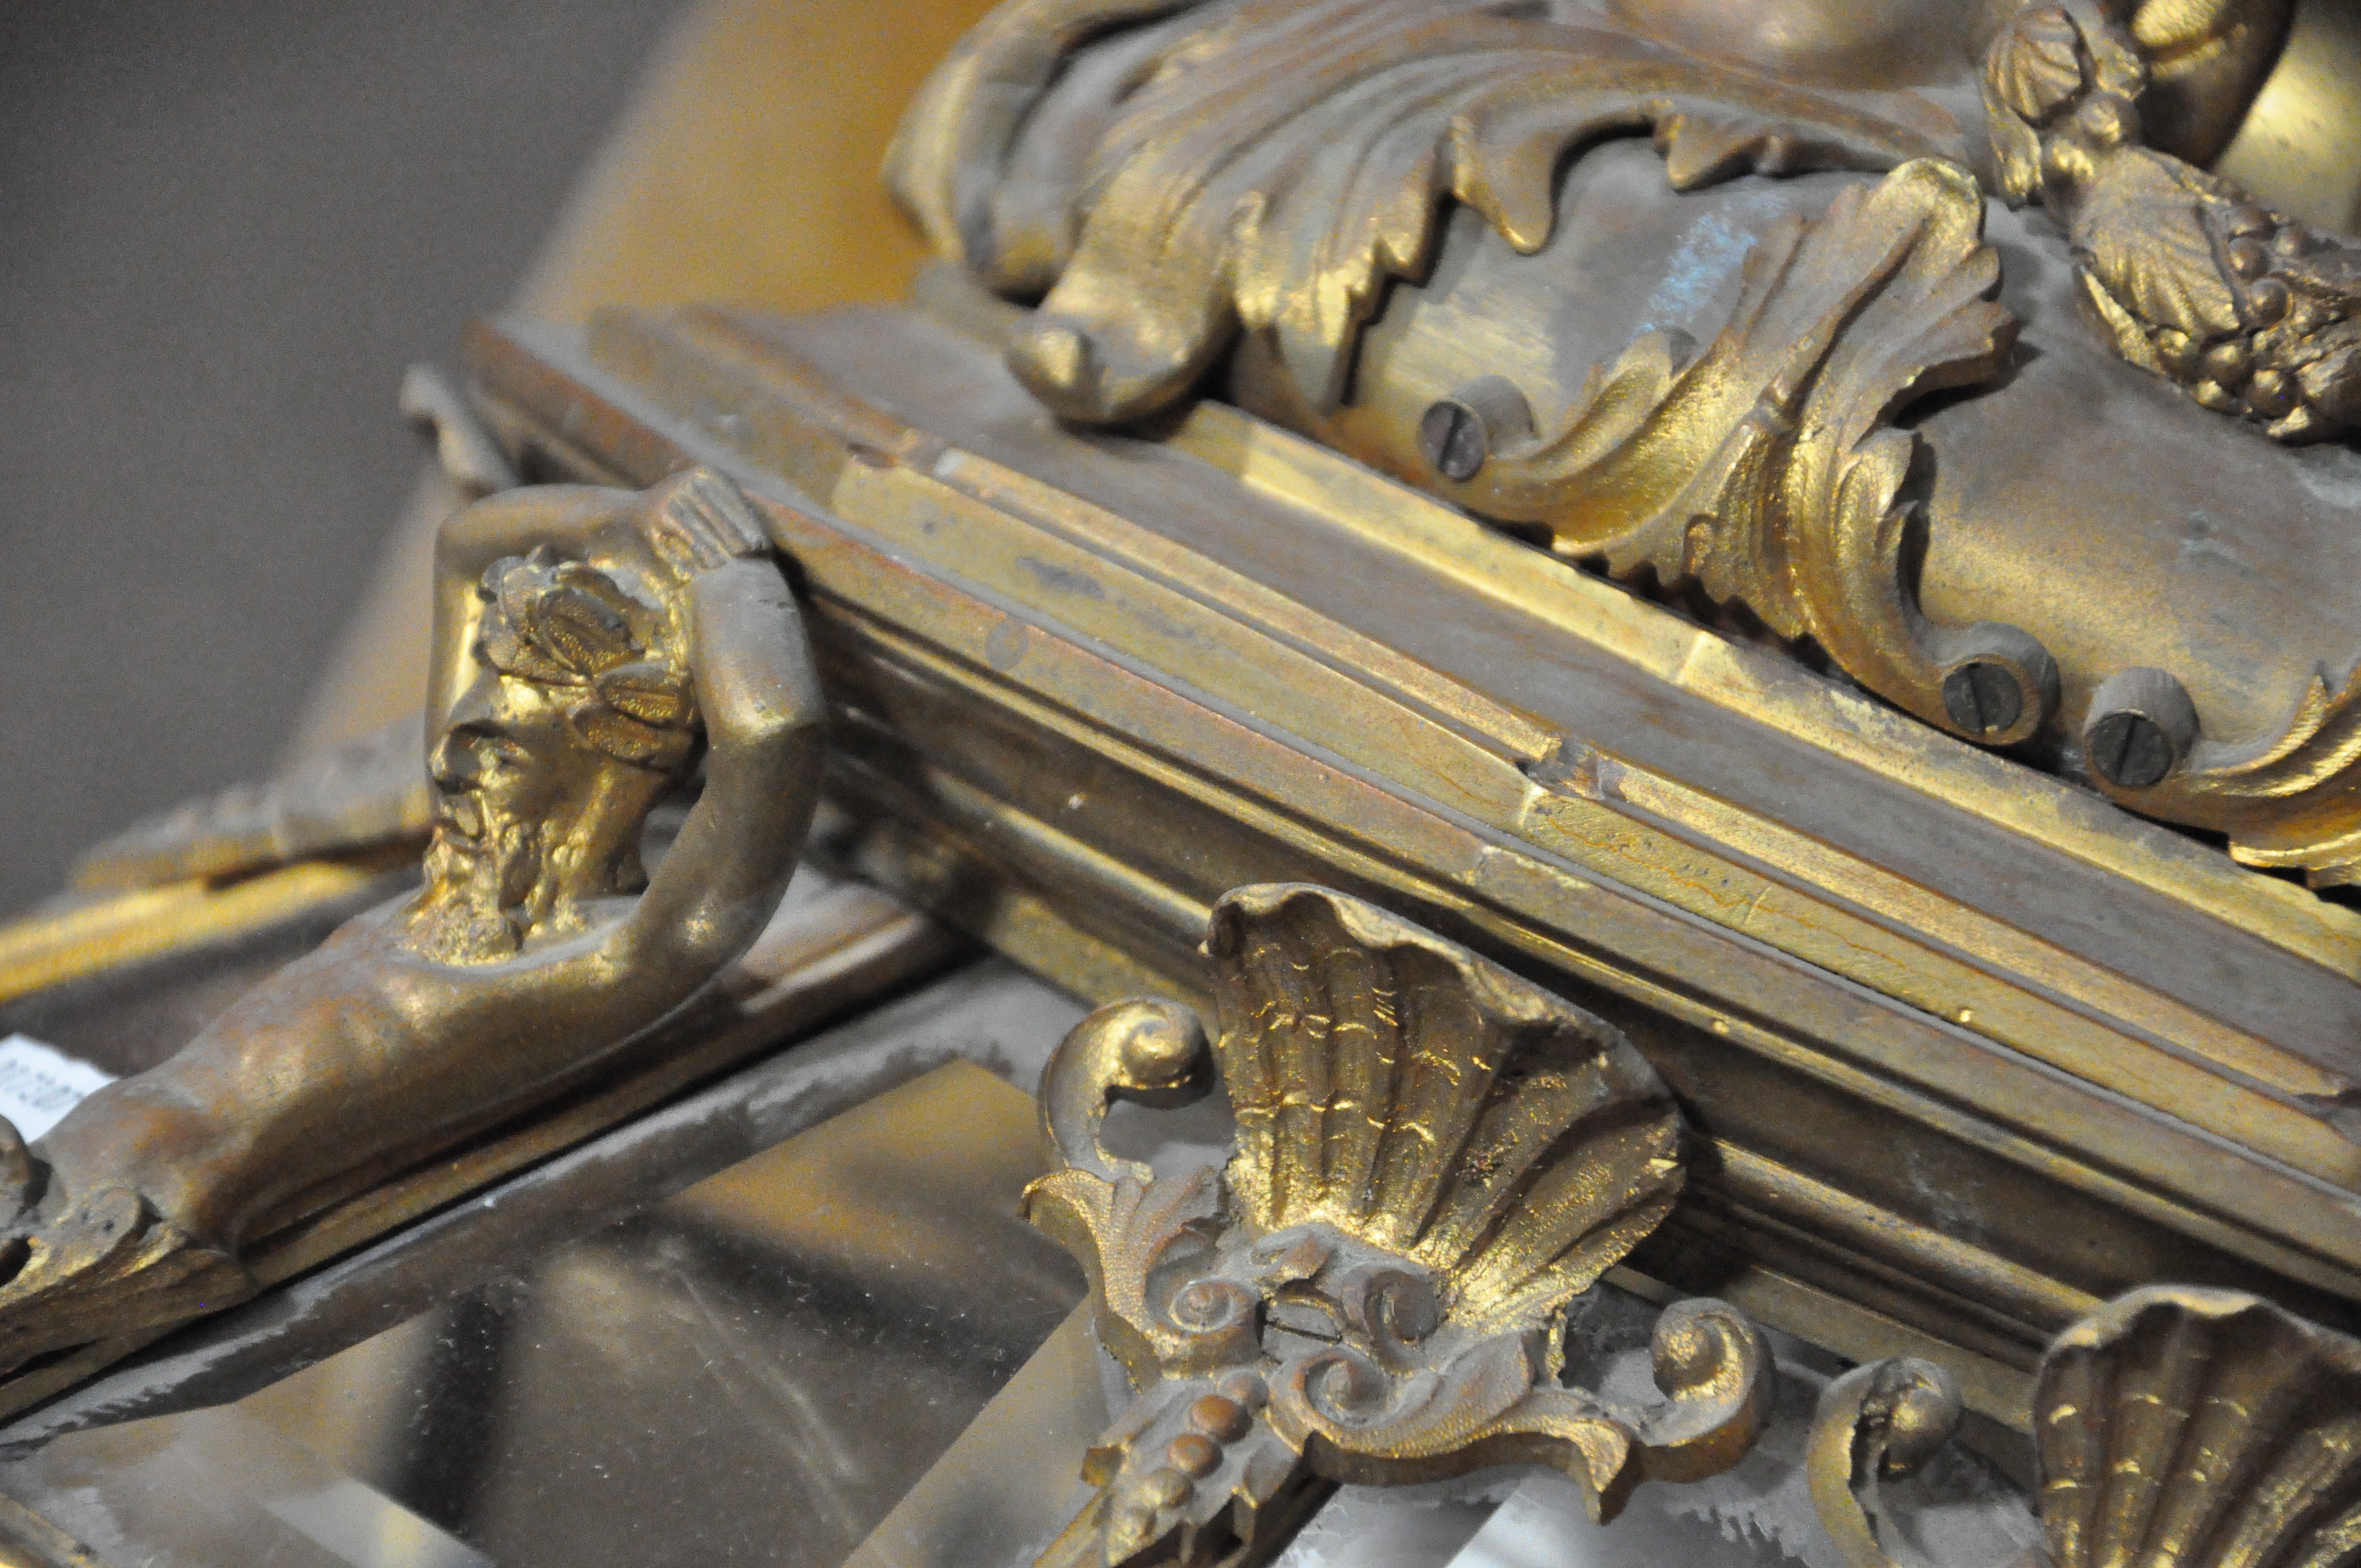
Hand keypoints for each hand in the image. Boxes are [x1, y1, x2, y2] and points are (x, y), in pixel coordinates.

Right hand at [638, 467, 771, 580]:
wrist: (630, 512)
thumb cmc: (677, 510)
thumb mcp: (702, 502)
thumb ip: (728, 512)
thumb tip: (762, 541)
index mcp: (704, 473)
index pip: (735, 501)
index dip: (750, 525)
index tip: (764, 546)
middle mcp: (688, 479)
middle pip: (722, 515)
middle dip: (738, 539)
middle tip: (753, 559)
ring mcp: (673, 494)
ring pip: (705, 528)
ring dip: (720, 549)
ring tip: (733, 565)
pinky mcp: (660, 513)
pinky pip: (687, 537)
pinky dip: (699, 553)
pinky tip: (709, 567)